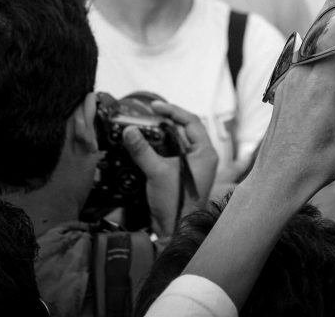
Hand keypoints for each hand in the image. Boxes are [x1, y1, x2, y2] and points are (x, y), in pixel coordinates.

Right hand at [122, 101, 217, 237]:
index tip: (155, 106)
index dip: (173, 111)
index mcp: (205, 153)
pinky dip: (161, 147)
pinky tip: (147, 145)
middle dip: (166, 121)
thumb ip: (142, 150)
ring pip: (178, 142)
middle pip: (185, 130)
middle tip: (149, 114)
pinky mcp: (184, 174)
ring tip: (146, 126)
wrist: (175, 230)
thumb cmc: (175, 203)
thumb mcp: (157, 172)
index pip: (192, 122)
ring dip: (162, 134)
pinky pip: (173, 154)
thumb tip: (129, 131)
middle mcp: (203, 157)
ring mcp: (195, 166)